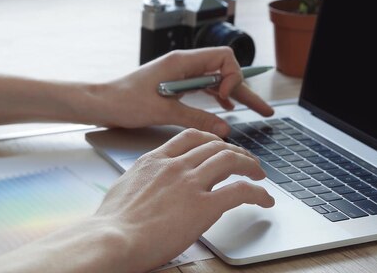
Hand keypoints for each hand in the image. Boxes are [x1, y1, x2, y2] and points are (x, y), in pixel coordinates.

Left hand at [82, 47, 273, 136]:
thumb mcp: (164, 112)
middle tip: (265, 110)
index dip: (231, 76)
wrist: (101, 102)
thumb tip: (224, 128)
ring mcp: (180, 74)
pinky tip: (225, 108)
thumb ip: (197, 117)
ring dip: (234, 94)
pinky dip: (217, 97)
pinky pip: (204, 87)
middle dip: (245, 89)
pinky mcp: (175, 85)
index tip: (225, 98)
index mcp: (182, 63)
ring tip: (253, 111)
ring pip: (216, 80)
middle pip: (224, 70)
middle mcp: (184, 65)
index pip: (223, 58)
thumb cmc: (124, 101)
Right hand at [94, 129, 274, 271]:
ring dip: (250, 165)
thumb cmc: (112, 223)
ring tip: (259, 174)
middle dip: (235, 151)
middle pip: (215, 146)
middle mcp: (176, 165)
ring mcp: (191, 183)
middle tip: (245, 161)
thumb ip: (144, 179)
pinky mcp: (204, 206)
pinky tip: (265, 199)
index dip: (212, 139)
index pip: (191, 137)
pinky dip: (258, 193)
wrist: (112, 239)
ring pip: (231, 160)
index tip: (220, 146)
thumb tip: (148, 184)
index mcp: (155, 160)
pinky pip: (240, 191)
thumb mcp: (125, 187)